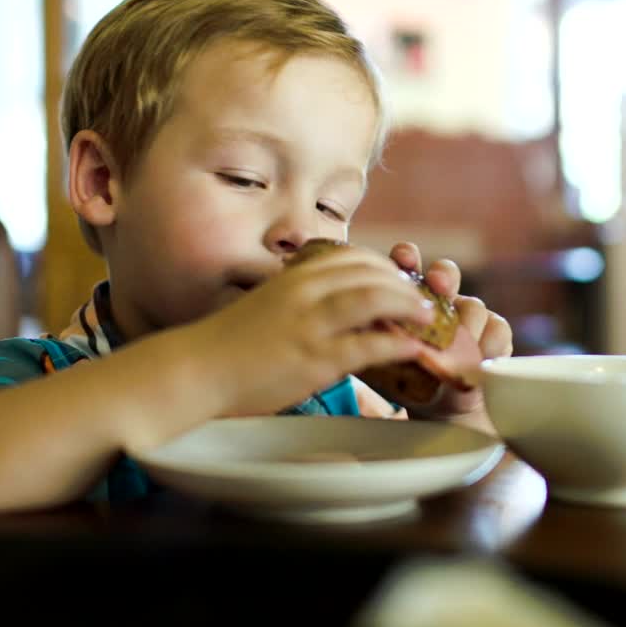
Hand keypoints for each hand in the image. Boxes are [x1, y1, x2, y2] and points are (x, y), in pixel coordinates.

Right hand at [190, 246, 434, 416]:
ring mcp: (311, 324)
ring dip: (409, 306)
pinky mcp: (314, 358)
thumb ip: (296, 299)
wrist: (196, 370)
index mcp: (293, 277)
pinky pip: (368, 346)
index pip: (352, 256)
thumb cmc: (227, 345)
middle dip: (404, 284)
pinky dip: (398, 345)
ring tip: (429, 318)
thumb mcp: (266, 306)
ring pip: (375, 299)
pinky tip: (414, 350)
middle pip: (371, 272)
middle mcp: (305, 292)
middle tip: (424, 301)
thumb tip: (324, 304)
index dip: (383, 267)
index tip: (400, 281)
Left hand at [387, 241, 512, 422]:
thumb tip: (352, 320)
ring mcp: (469, 315)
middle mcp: (441, 300)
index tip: (405, 258)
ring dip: (466, 324)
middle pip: (446, 273)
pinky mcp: (495, 334)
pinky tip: (480, 357)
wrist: (440, 410)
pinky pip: (497, 328)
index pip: (408, 266)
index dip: (408, 257)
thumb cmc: (405, 380)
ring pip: (473, 305)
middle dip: (444, 275)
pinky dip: (488, 343)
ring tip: (458, 348)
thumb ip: (369, 338)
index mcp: (410, 298)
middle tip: (440, 284)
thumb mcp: (379, 360)